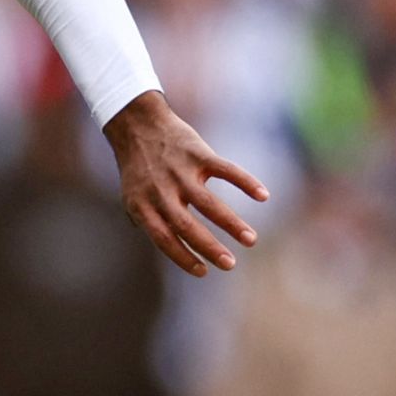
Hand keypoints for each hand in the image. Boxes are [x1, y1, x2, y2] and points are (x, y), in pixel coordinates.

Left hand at [104, 91, 269, 276]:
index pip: (162, 238)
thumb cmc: (139, 166)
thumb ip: (146, 221)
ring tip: (251, 240)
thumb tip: (168, 247)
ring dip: (231, 223)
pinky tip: (264, 196)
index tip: (204, 272)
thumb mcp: (131, 195)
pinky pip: (225, 169)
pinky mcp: (197, 153)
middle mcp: (160, 190)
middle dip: (209, 247)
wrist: (136, 123)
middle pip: (185, 225)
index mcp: (142, 205)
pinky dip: (245, 182)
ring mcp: (179, 171)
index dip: (182, 256)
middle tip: (230, 264)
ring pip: (208, 203)